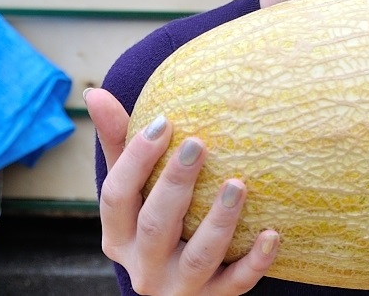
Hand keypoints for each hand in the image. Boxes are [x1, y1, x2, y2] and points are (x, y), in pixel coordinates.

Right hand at [86, 88, 279, 294]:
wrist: (182, 284)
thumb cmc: (155, 219)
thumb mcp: (134, 189)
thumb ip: (120, 144)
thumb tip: (95, 92)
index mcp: (118, 235)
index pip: (117, 196)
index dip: (136, 159)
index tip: (165, 121)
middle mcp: (142, 267)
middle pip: (155, 225)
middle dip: (176, 184)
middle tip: (200, 143)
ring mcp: (178, 288)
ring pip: (198, 257)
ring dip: (220, 222)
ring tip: (238, 184)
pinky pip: (235, 285)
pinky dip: (255, 262)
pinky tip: (273, 234)